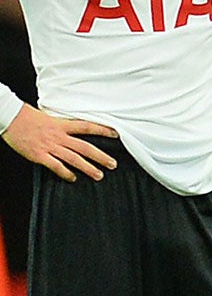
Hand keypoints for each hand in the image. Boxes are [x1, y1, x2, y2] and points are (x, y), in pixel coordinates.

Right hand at [2, 106, 117, 180]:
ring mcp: (49, 146)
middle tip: (113, 164)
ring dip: (88, 168)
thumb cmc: (25, 116)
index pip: (87, 127)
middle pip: (85, 147)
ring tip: (99, 175)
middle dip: (101, 157)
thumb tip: (72, 128)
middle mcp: (58, 136)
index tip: (116, 135)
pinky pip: (56, 166)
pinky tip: (73, 178)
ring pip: (74, 159)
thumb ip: (61, 124)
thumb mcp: (48, 116)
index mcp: (61, 124)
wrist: (8, 117)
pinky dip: (66, 173)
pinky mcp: (39, 155)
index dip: (103, 130)